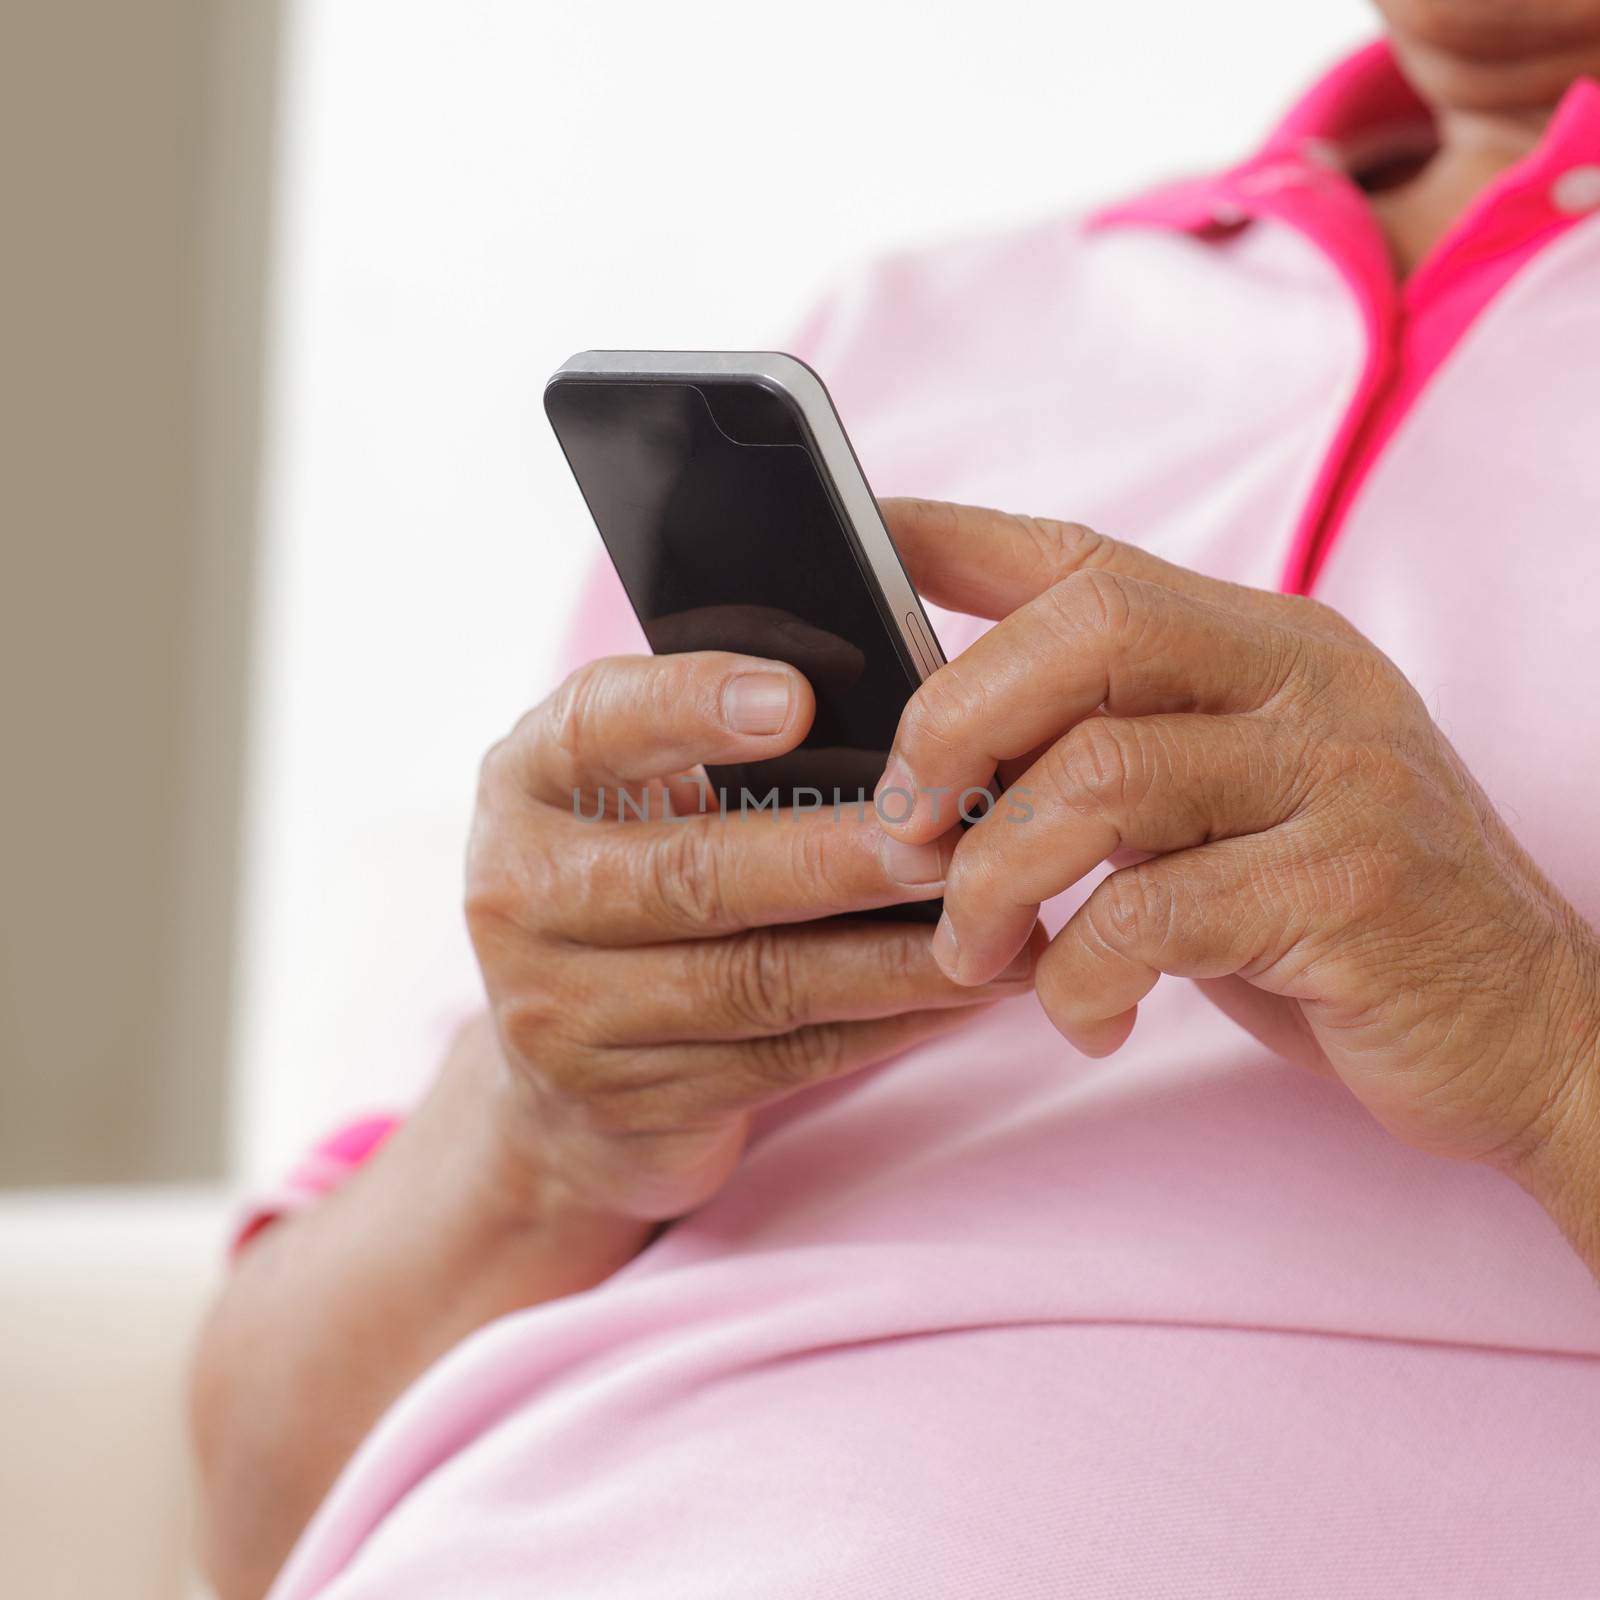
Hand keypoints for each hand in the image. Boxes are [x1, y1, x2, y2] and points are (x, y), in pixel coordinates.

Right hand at [465, 650, 1037, 1221]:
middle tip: (948, 844)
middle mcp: (522, 894)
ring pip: (755, 983)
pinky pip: (786, 1060)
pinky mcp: (630, 1102)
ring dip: (891, 960)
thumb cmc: (633, 877)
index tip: (796, 697)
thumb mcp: (637, 795)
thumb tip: (904, 728)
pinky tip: (962, 996)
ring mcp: (564, 1013)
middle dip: (834, 860)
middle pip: (693, 875)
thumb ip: (723, 750)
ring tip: (996, 933)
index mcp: (529, 783)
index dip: (690, 706)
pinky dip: (887, 1027)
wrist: (555, 1073)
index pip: (595, 725)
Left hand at [876, 499, 1599, 1193]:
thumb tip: (943, 752)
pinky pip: (1152, 912)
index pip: (1086, 560)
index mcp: (1259, 644)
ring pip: (1099, 775)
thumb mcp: (1220, 810)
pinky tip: (1081, 1017)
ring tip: (974, 952)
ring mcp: (1340, 773)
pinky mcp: (1352, 885)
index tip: (861, 537)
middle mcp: (1303, 679)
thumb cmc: (1331, 917)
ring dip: (994, 877)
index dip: (956, 540)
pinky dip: (1077, 976)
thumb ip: (1115, 757)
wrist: (1523, 1026)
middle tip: (901, 828)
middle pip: (1085, 633)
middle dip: (954, 726)